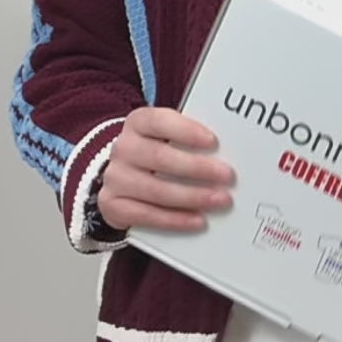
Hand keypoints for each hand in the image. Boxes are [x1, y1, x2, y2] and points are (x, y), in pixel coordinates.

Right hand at [97, 106, 234, 233]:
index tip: (213, 141)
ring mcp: (115, 178)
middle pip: (160, 158)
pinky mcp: (112, 205)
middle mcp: (123, 148)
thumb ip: (191, 138)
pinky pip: (146, 215)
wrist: (124, 176)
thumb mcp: (169, 137)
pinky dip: (175, 220)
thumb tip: (229, 149)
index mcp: (138, 122)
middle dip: (198, 168)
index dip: (187, 131)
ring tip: (220, 200)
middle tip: (227, 176)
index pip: (160, 121)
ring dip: (192, 197)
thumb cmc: (157, 152)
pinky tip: (198, 220)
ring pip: (155, 189)